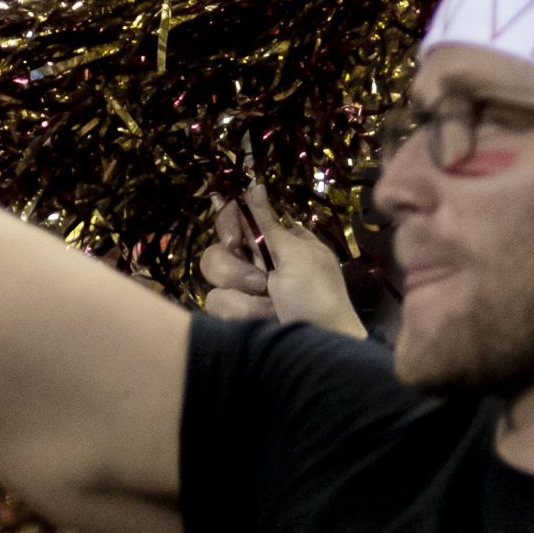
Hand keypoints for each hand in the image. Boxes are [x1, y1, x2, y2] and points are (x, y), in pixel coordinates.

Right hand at [199, 192, 369, 337]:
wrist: (318, 347)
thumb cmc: (317, 297)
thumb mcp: (297, 254)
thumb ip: (268, 223)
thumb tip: (254, 185)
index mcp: (276, 241)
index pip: (236, 218)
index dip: (230, 225)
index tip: (235, 240)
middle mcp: (256, 263)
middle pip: (218, 251)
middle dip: (239, 271)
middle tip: (265, 283)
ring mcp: (244, 292)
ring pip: (215, 282)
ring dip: (246, 298)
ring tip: (273, 308)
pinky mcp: (235, 317)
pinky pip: (217, 306)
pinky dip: (244, 315)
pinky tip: (266, 322)